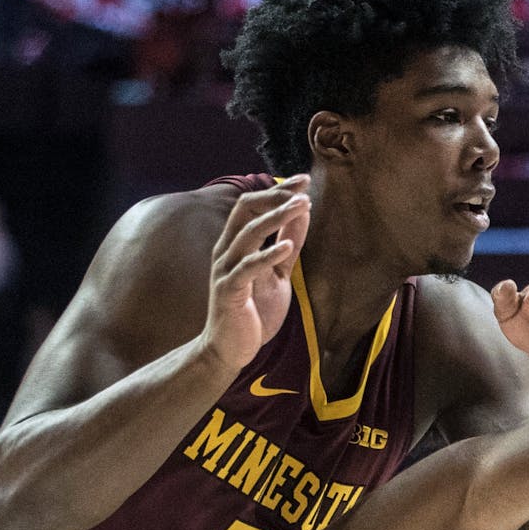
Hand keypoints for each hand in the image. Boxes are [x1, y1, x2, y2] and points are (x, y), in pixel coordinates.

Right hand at [202, 175, 311, 371]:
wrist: (229, 350)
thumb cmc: (253, 311)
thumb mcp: (278, 273)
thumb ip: (288, 244)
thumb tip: (303, 212)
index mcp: (235, 243)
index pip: (252, 204)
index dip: (277, 190)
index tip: (304, 180)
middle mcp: (226, 250)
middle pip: (246, 209)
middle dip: (276, 195)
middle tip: (304, 187)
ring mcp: (225, 270)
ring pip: (248, 233)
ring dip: (276, 217)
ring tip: (302, 206)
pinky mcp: (228, 292)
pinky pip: (247, 268)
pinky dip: (268, 255)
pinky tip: (287, 247)